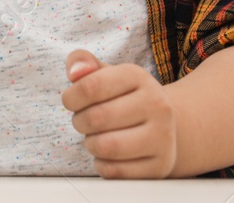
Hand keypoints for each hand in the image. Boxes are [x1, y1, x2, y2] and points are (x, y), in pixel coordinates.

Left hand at [60, 48, 178, 177]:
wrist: (162, 124)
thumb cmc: (121, 96)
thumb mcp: (104, 73)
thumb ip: (82, 62)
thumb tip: (75, 72)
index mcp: (138, 77)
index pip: (91, 86)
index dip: (71, 97)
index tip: (71, 102)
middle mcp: (157, 105)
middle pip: (96, 118)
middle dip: (79, 121)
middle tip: (83, 121)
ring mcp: (163, 137)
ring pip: (107, 147)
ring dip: (90, 144)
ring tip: (94, 137)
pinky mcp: (160, 166)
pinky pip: (115, 171)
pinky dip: (101, 164)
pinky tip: (107, 155)